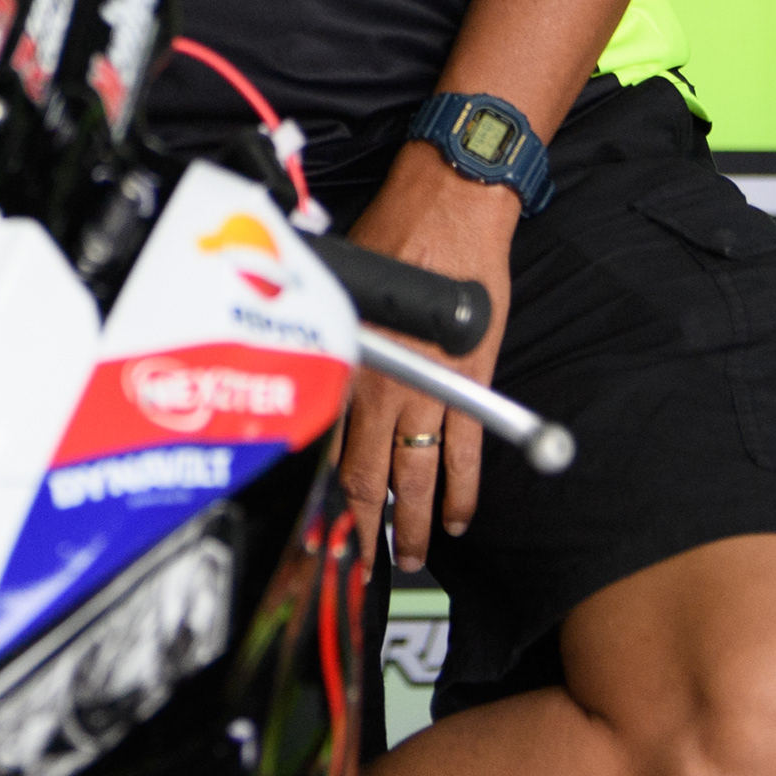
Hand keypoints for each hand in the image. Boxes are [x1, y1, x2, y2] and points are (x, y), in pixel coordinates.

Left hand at [337, 142, 520, 573]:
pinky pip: (466, 451)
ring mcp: (432, 389)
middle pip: (367, 474)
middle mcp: (384, 385)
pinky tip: (458, 521)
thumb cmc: (392, 235)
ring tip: (411, 560)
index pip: (323, 444)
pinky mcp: (472, 384)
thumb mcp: (342, 285)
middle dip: (363, 528)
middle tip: (358, 568)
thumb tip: (303, 356)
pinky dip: (463, 491)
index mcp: (347, 361)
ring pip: (416, 474)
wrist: (451, 208)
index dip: (317, 492)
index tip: (311, 529)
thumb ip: (327, 332)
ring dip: (413, 524)